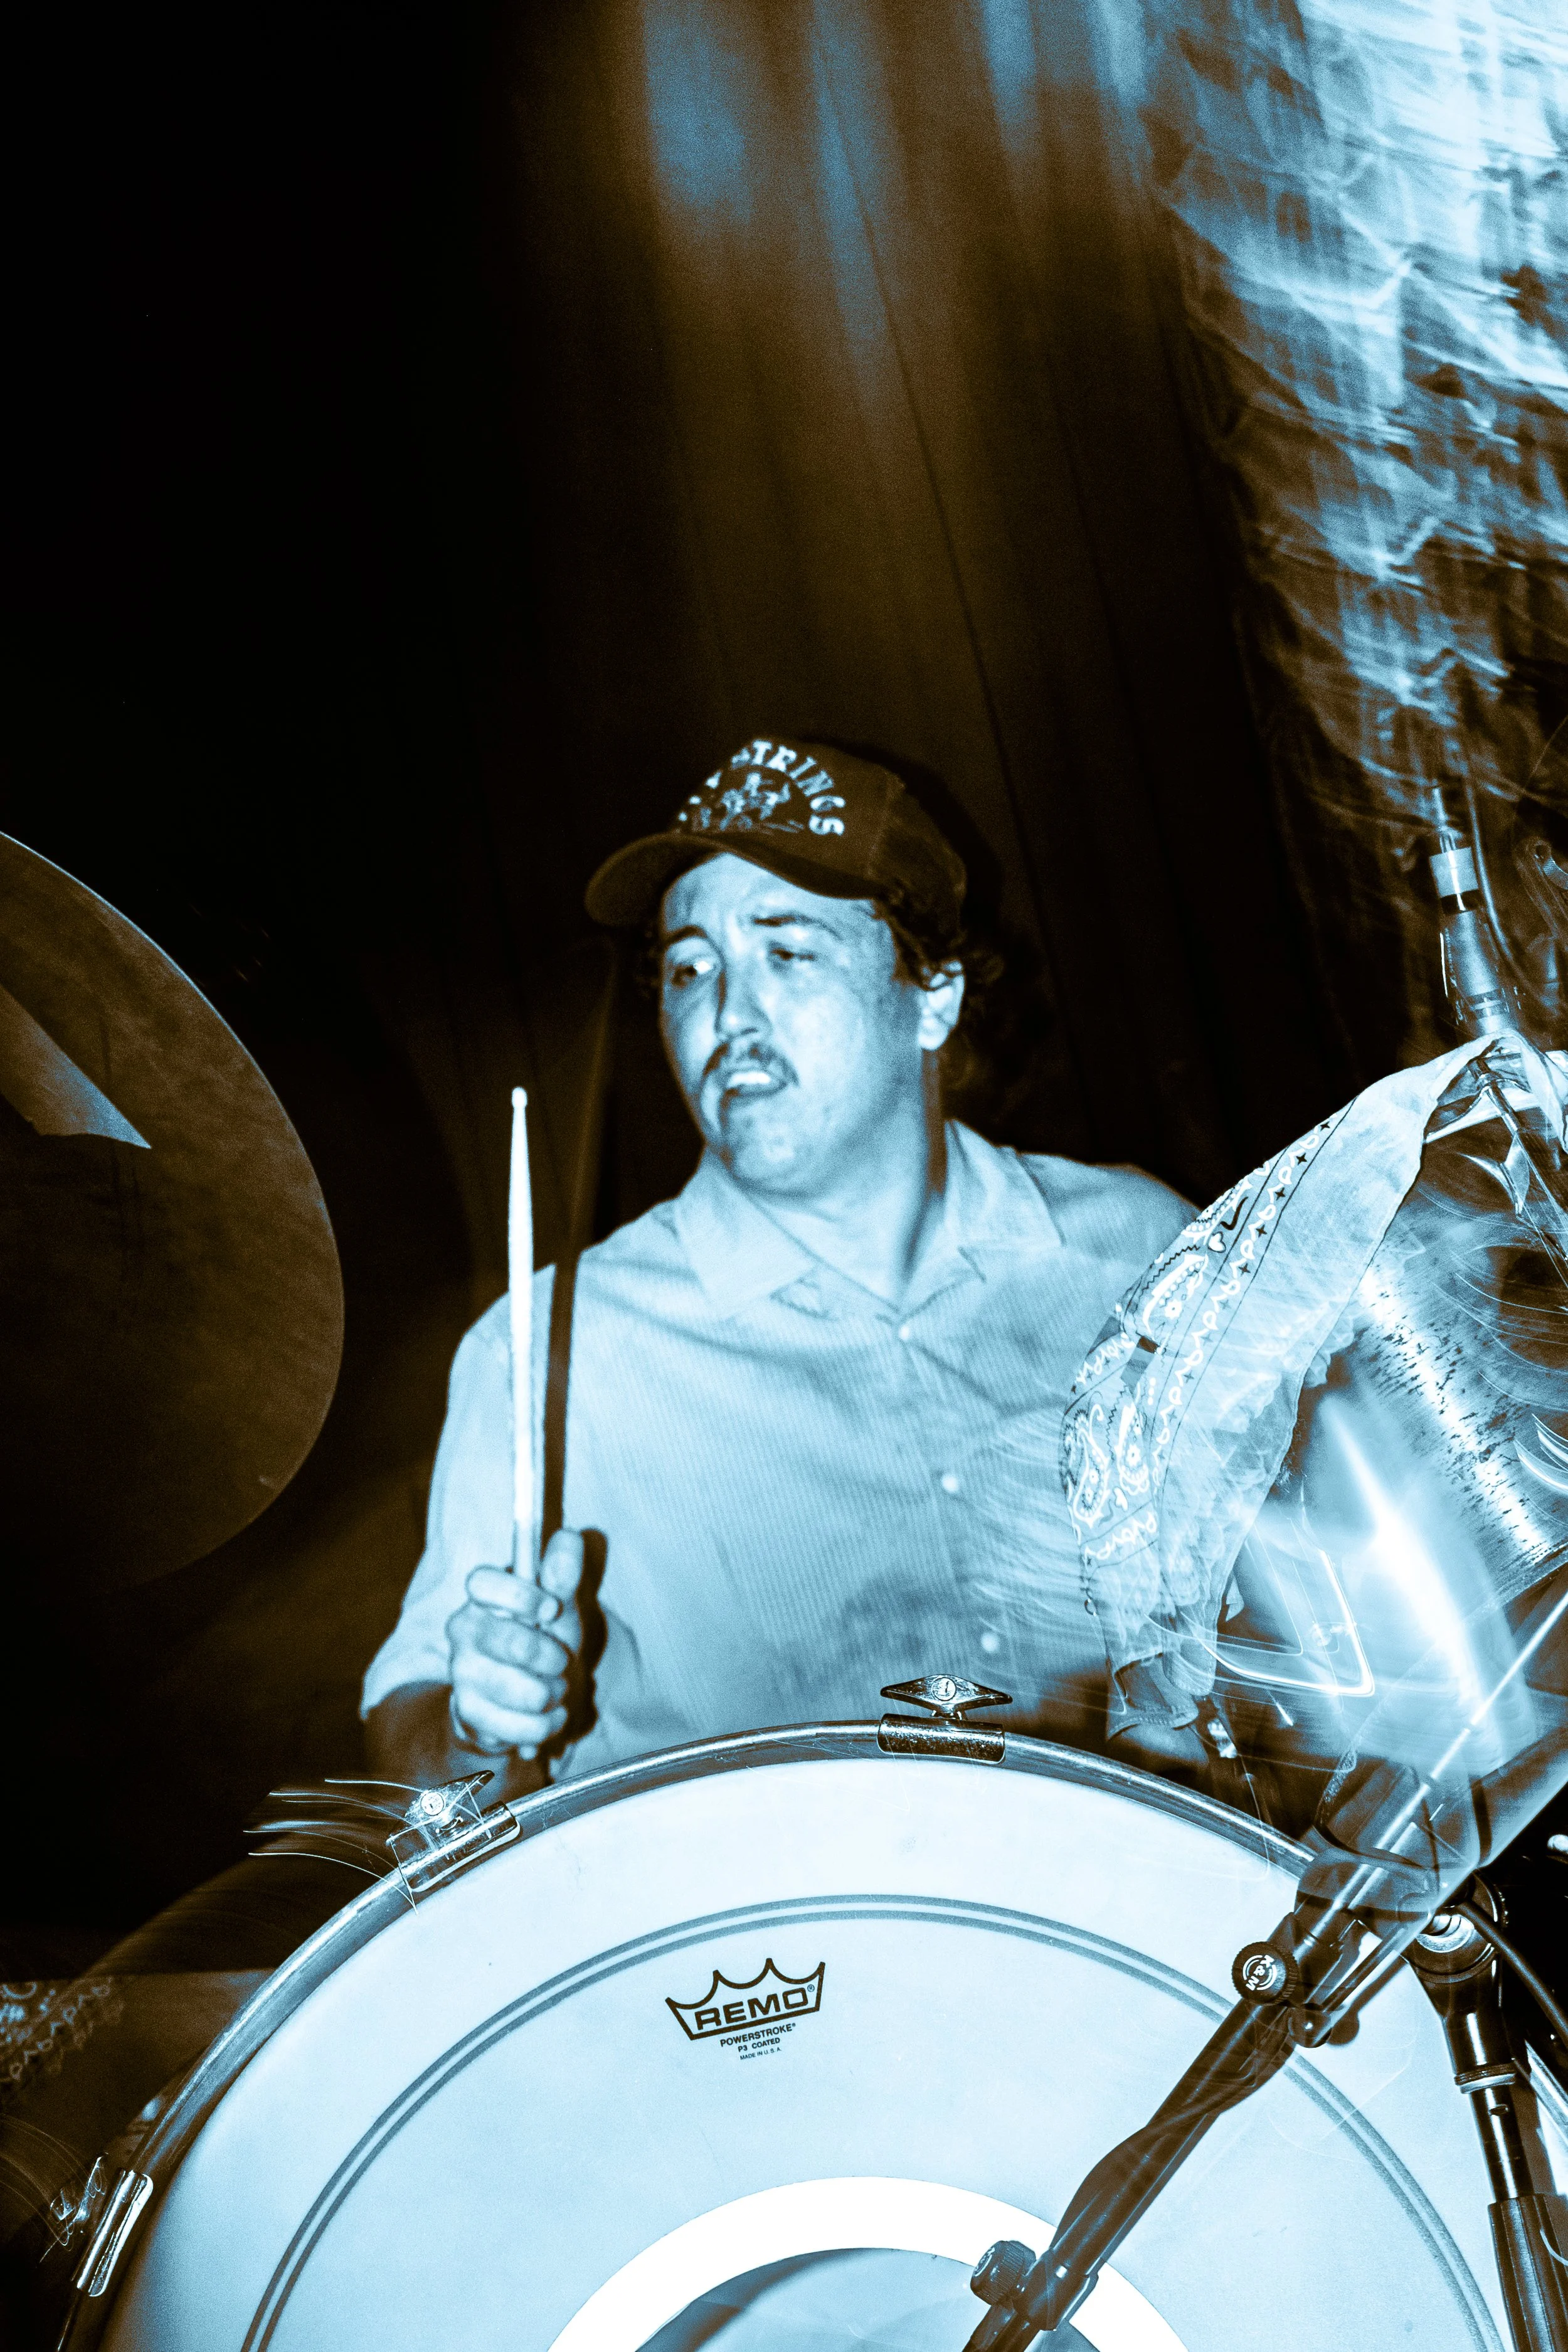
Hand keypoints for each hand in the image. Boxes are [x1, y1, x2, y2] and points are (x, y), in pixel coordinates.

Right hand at [445, 1529, 584, 1759]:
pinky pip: (514, 1724)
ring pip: (514, 1688)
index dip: (519, 1595)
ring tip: (553, 1690)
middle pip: (507, 1640)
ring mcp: (461, 1672)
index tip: (551, 1607)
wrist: (517, 1700)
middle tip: (560, 1660)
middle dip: (548, 1656)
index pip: (481, 1582)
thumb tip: (569, 1536)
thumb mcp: (556, 1608)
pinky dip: (543, 1724)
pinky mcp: (467, 1711)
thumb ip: (562, 1574)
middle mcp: (463, 1630)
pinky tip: (548, 1716)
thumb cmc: (538, 1642)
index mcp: (483, 1597)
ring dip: (549, 1693)